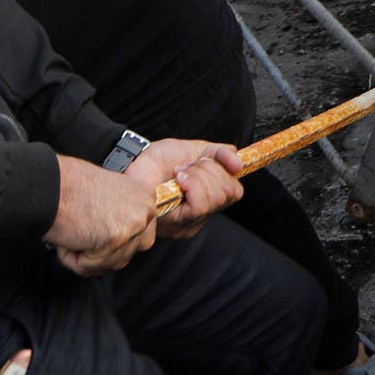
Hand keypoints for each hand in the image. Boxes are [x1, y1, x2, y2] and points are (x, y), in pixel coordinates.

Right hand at [47, 154, 157, 275]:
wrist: (49, 185)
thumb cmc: (69, 188)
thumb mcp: (109, 197)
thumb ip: (123, 217)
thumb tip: (122, 244)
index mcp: (146, 197)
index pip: (137, 239)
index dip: (109, 238)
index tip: (94, 223)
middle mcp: (146, 210)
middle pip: (125, 255)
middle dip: (98, 250)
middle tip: (82, 228)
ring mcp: (134, 224)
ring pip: (109, 264)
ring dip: (84, 255)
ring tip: (75, 228)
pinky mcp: (116, 238)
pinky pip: (90, 266)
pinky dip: (73, 258)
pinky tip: (70, 235)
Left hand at [126, 138, 243, 239]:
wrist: (134, 162)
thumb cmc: (161, 160)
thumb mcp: (197, 149)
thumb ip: (221, 154)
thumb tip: (240, 164)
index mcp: (208, 197)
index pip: (235, 191)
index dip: (226, 171)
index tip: (206, 159)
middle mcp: (202, 215)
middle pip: (228, 194)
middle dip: (210, 171)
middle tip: (188, 167)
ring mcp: (191, 223)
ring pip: (215, 199)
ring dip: (199, 177)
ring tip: (180, 173)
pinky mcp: (178, 225)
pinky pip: (199, 206)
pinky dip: (192, 186)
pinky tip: (178, 180)